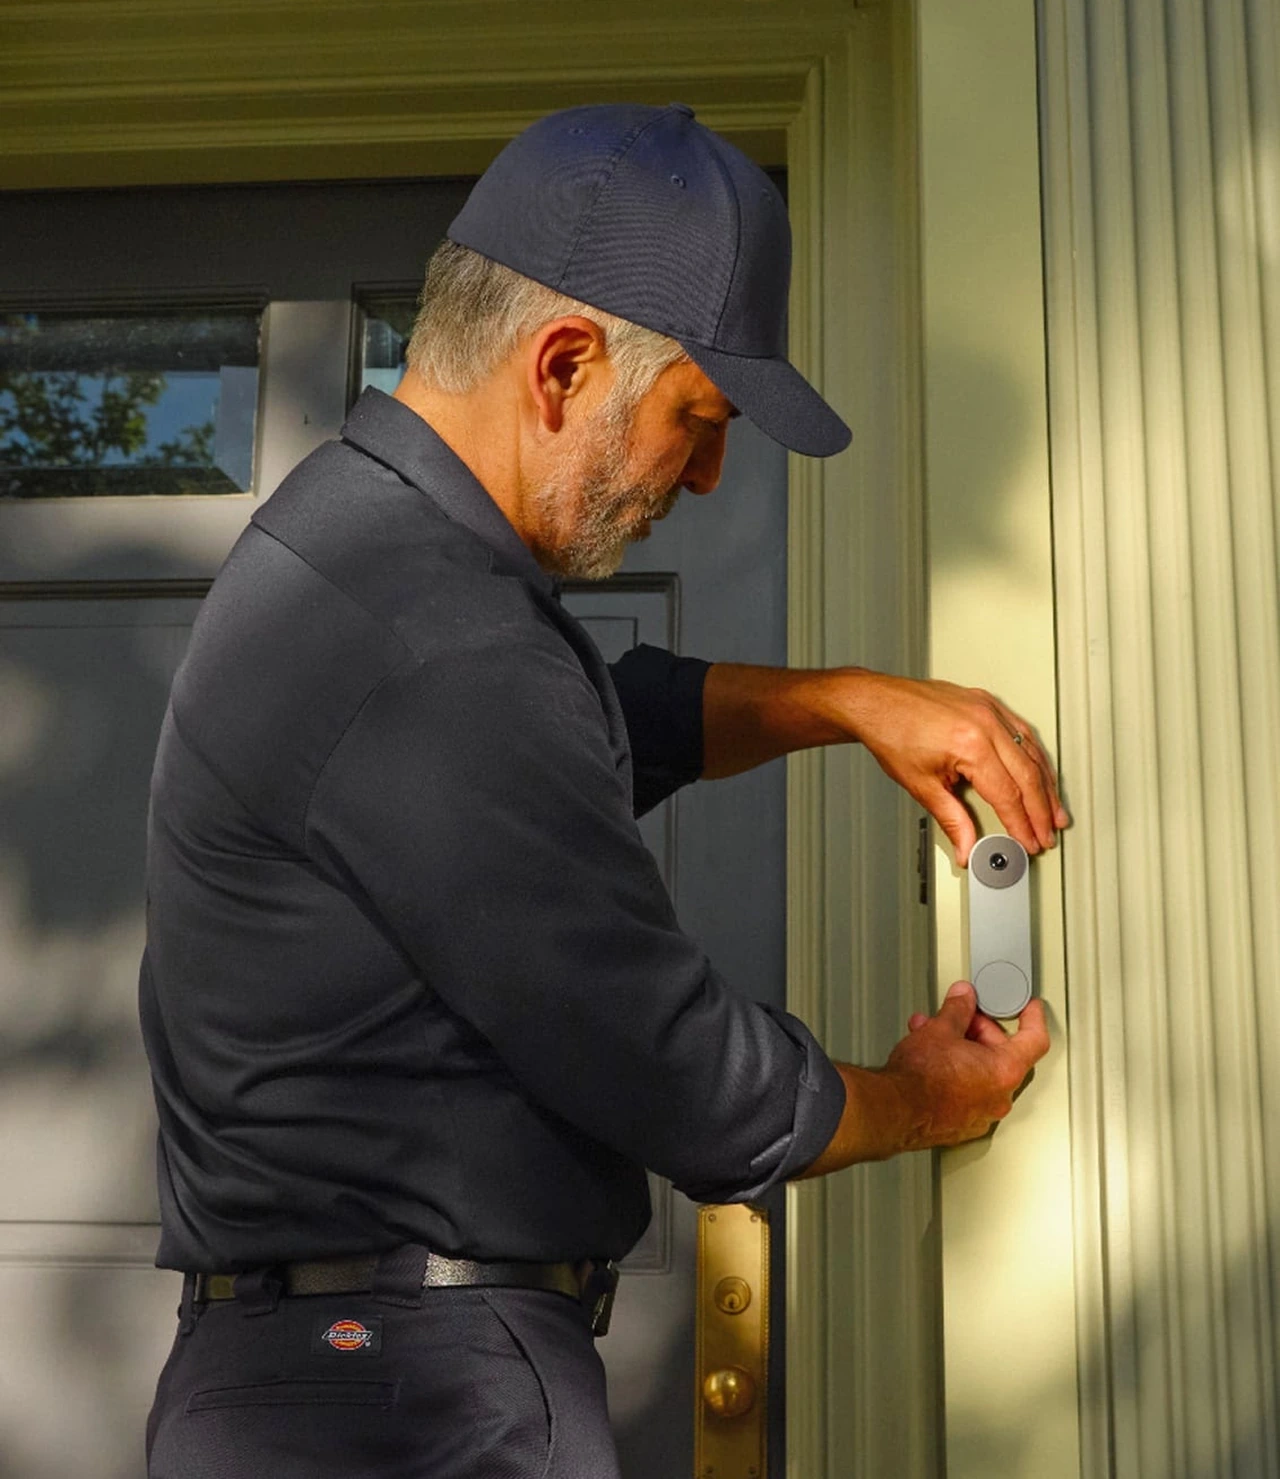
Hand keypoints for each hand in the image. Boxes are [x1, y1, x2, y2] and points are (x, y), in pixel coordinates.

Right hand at [794, 981, 1047, 1175]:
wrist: (893, 1111)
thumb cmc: (918, 1079)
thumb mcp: (940, 1029)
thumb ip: (958, 1009)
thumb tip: (963, 997)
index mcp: (1004, 1070)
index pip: (1035, 1039)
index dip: (1032, 1018)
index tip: (1030, 1008)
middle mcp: (999, 1097)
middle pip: (1004, 1055)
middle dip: (980, 1031)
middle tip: (962, 1016)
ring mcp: (981, 1115)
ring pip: (981, 1073)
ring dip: (962, 1051)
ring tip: (934, 1036)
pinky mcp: (961, 1125)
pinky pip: (967, 1093)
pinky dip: (955, 1074)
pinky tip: (931, 1061)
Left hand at [831, 670, 1068, 866]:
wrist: (875, 703)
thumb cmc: (892, 735)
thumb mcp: (921, 786)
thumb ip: (952, 820)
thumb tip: (967, 847)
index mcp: (970, 745)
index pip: (1007, 794)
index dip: (1022, 824)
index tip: (1029, 842)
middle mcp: (985, 723)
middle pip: (1027, 775)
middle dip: (1041, 810)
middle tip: (1048, 834)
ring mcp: (988, 709)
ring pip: (1031, 752)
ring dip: (1046, 784)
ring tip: (1053, 811)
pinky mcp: (986, 702)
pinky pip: (1021, 731)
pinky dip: (1034, 756)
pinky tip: (1040, 773)